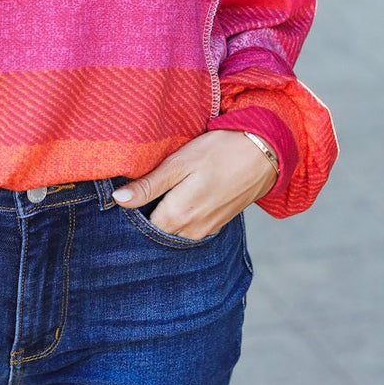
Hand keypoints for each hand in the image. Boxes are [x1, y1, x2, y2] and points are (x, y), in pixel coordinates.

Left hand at [112, 130, 276, 239]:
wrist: (265, 153)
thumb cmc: (219, 152)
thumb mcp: (179, 163)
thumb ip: (148, 186)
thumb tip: (118, 200)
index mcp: (177, 217)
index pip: (140, 227)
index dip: (130, 213)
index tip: (124, 196)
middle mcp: (191, 232)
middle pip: (157, 232)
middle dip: (145, 218)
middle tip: (140, 193)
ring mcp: (206, 230)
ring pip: (174, 232)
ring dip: (164, 218)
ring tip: (160, 193)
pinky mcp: (217, 225)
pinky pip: (190, 229)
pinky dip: (181, 218)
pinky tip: (180, 198)